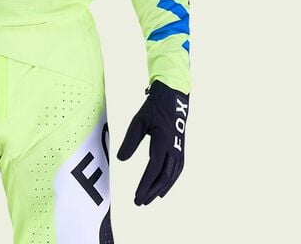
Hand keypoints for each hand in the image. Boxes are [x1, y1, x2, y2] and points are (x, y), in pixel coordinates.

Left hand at [116, 80, 188, 204]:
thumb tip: (120, 159)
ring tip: (149, 199)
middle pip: (163, 177)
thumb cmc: (154, 109)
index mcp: (163, 142)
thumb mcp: (138, 122)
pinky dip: (169, 182)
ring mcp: (179, 150)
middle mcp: (174, 149)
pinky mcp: (180, 149)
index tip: (137, 196)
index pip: (153, 169)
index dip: (145, 184)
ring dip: (160, 189)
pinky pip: (176, 171)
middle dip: (151, 191)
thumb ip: (130, 141)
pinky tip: (162, 188)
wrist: (172, 98)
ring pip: (171, 176)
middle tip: (139, 202)